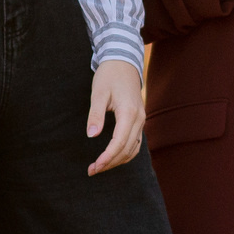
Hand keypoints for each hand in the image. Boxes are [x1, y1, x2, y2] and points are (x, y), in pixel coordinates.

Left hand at [86, 59, 144, 175]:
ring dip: (118, 160)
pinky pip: (135, 143)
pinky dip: (125, 153)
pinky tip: (112, 157)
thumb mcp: (98, 92)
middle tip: (92, 170)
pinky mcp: (139, 120)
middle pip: (127, 149)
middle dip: (110, 163)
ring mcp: (141, 120)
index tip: (94, 167)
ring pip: (133, 149)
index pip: (119, 142)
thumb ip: (95, 114)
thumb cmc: (109, 76)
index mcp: (129, 112)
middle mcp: (139, 119)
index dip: (107, 157)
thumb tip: (92, 136)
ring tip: (100, 166)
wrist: (123, 62)